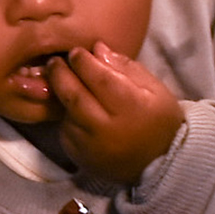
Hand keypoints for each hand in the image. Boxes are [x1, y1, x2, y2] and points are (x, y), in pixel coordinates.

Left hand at [39, 40, 185, 187]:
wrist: (159, 164)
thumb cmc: (160, 120)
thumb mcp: (155, 89)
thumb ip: (126, 67)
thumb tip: (97, 49)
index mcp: (131, 107)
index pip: (99, 77)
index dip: (83, 61)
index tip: (76, 51)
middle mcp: (108, 128)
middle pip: (74, 95)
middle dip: (60, 73)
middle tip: (55, 62)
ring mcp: (91, 146)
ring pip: (66, 113)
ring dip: (61, 95)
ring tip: (62, 81)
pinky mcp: (80, 157)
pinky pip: (65, 131)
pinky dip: (66, 116)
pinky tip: (72, 109)